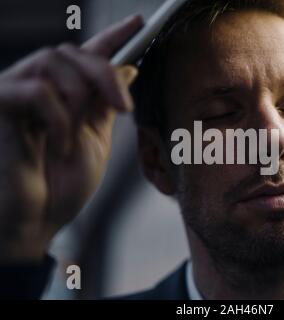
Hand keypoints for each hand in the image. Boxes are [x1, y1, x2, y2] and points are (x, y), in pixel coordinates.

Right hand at [0, 15, 142, 261]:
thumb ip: (107, 104)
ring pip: (53, 61)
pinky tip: (58, 144)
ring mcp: (15, 92)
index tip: (139, 24)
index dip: (113, 37)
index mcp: (65, 95)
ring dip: (78, 97)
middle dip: (104, 74)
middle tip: (124, 107)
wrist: (38, 220)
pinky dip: (57, 118)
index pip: (88, 55)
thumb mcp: (96, 139)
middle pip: (72, 52)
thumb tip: (127, 68)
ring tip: (76, 135)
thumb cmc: (62, 184)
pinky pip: (35, 90)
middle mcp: (39, 87)